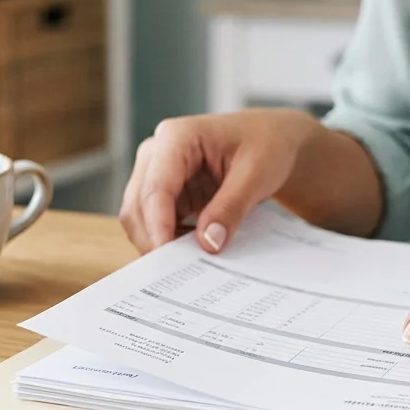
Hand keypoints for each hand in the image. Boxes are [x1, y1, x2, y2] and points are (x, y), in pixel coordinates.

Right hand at [120, 109, 322, 252]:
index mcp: (177, 137)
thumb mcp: (255, 176)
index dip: (159, 226)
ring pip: (139, 216)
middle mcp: (157, 151)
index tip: (169, 259)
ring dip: (159, 241)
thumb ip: (230, 208)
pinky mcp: (164, 191)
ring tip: (191, 262)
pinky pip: (155, 221)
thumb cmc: (265, 145)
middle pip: (138, 205)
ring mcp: (156, 171)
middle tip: (179, 272)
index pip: (156, 188)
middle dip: (154, 239)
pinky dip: (169, 239)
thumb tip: (208, 244)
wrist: (272, 139)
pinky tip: (193, 250)